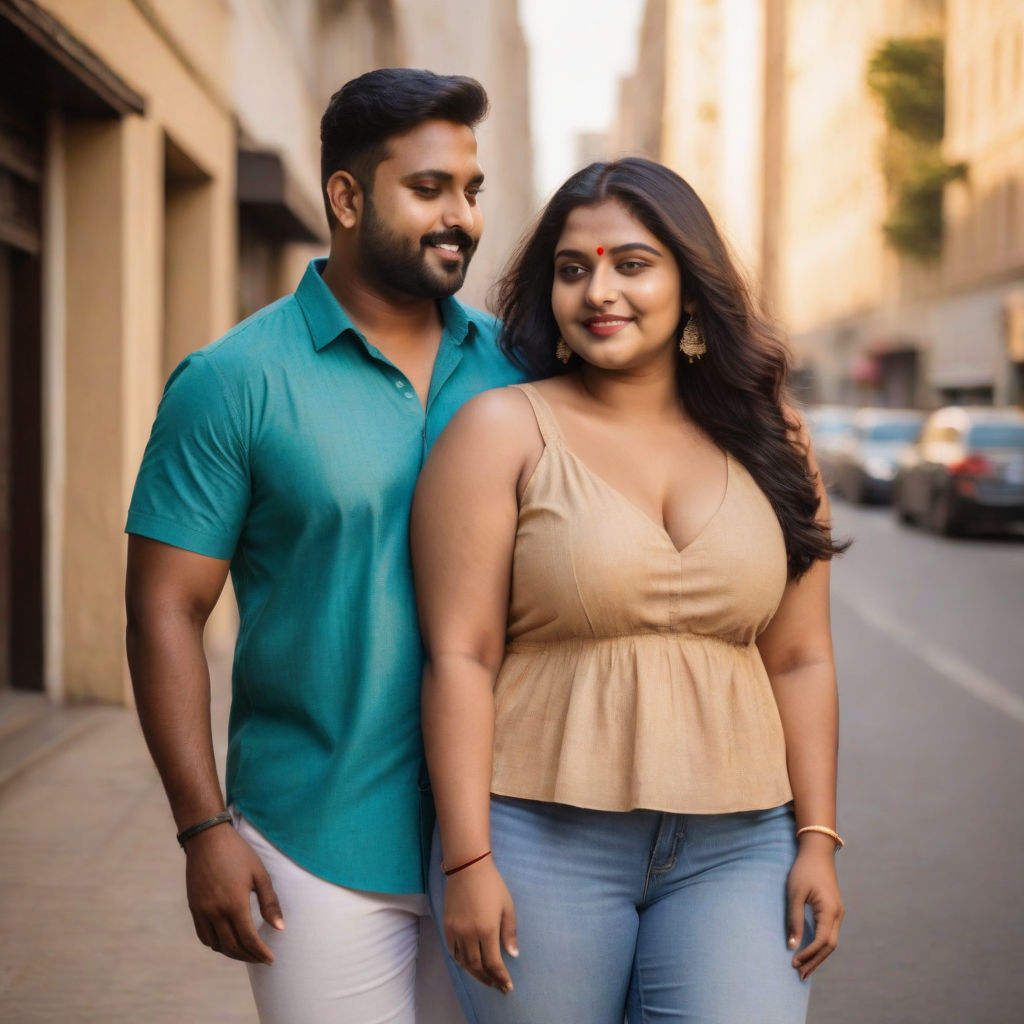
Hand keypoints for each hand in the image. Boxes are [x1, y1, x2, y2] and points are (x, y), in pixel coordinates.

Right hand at [184, 823, 284, 963]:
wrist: (207, 839)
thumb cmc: (238, 853)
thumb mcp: (260, 874)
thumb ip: (270, 902)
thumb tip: (280, 928)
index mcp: (235, 904)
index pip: (248, 939)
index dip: (260, 953)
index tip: (271, 960)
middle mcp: (216, 912)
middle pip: (232, 946)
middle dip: (248, 956)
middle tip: (261, 959)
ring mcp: (202, 911)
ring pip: (216, 945)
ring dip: (232, 953)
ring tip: (246, 952)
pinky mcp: (194, 908)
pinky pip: (203, 935)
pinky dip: (216, 944)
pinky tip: (226, 941)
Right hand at [444, 859, 517, 992]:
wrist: (467, 867)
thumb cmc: (492, 885)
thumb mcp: (507, 907)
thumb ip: (510, 932)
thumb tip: (513, 954)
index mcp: (486, 930)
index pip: (493, 963)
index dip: (501, 978)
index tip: (507, 987)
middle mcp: (469, 934)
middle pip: (477, 966)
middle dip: (489, 979)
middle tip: (497, 986)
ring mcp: (456, 931)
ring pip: (463, 962)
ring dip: (475, 974)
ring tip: (485, 978)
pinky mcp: (447, 926)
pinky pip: (452, 951)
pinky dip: (461, 961)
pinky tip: (469, 964)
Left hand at [786, 835, 843, 980]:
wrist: (817, 851)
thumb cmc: (804, 870)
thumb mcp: (795, 893)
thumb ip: (794, 919)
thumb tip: (792, 945)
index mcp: (830, 911)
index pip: (822, 941)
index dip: (809, 954)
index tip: (794, 962)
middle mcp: (838, 915)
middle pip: (830, 947)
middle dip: (815, 961)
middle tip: (800, 974)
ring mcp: (838, 913)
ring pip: (831, 942)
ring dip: (818, 956)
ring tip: (804, 969)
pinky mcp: (833, 910)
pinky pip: (829, 934)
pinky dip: (820, 946)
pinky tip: (810, 952)